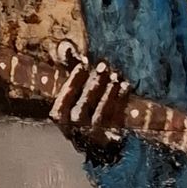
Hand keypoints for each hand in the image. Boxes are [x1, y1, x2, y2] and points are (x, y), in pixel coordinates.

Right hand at [49, 41, 130, 161]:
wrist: (102, 141)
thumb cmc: (86, 110)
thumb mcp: (77, 92)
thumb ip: (73, 71)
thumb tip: (67, 46)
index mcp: (60, 119)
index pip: (63, 100)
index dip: (73, 81)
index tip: (83, 64)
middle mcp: (73, 130)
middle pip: (82, 107)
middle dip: (93, 85)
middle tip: (103, 67)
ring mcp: (92, 137)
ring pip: (99, 115)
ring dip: (108, 93)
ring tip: (116, 76)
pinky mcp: (111, 139)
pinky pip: (116, 119)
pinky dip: (121, 101)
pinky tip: (125, 86)